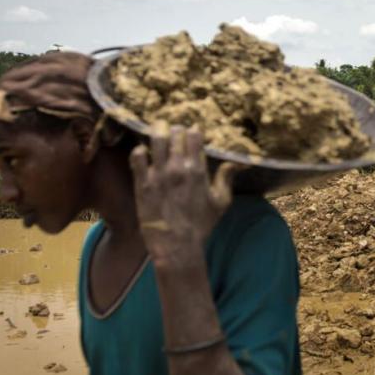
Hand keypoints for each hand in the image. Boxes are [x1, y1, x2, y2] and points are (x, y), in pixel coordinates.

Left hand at [130, 123, 242, 266]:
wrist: (176, 245)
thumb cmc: (201, 225)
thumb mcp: (221, 202)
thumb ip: (226, 178)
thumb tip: (236, 163)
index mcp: (197, 169)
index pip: (194, 135)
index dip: (194, 130)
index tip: (193, 132)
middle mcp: (177, 166)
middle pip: (175, 132)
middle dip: (176, 130)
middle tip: (175, 133)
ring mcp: (158, 173)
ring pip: (155, 138)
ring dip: (158, 132)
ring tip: (158, 132)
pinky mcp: (142, 182)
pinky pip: (137, 156)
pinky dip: (141, 151)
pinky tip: (144, 154)